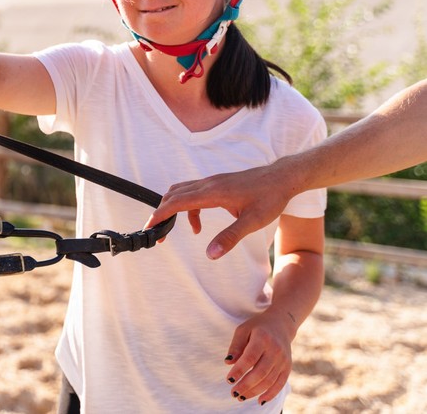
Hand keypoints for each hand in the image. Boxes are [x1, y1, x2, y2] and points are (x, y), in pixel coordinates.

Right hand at [143, 166, 291, 258]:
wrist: (282, 178)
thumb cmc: (270, 197)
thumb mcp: (253, 222)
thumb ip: (230, 237)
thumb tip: (210, 253)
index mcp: (213, 192)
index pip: (177, 201)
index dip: (160, 214)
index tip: (149, 226)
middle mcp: (208, 183)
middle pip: (173, 194)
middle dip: (161, 213)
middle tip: (157, 233)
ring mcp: (212, 182)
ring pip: (181, 191)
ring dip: (173, 209)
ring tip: (173, 229)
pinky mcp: (216, 184)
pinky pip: (192, 193)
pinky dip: (187, 208)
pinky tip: (198, 225)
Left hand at [224, 308, 294, 405]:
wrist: (281, 325)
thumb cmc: (257, 327)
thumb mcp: (243, 330)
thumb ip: (236, 345)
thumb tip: (228, 362)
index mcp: (262, 338)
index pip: (250, 358)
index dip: (239, 371)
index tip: (228, 380)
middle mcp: (275, 350)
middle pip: (260, 372)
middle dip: (246, 385)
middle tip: (233, 393)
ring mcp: (283, 360)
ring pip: (269, 381)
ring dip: (255, 392)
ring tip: (241, 397)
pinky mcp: (287, 367)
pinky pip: (280, 384)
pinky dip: (270, 394)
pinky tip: (260, 401)